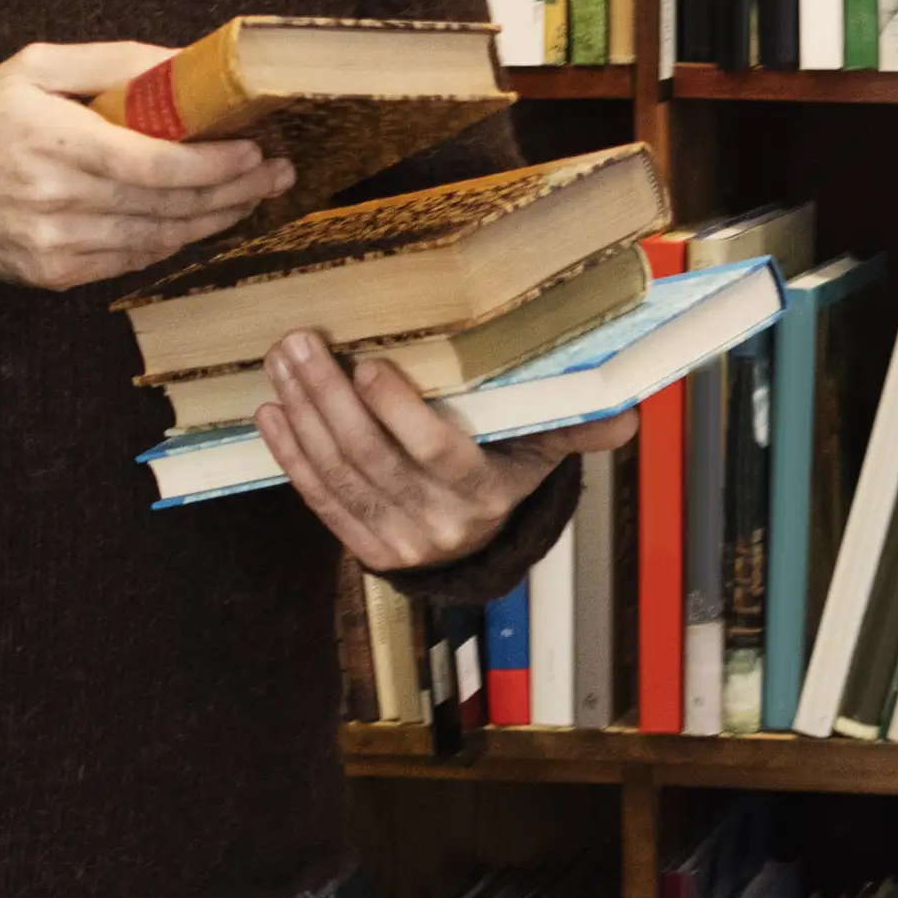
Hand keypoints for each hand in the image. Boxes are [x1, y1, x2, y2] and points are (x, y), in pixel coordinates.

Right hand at [0, 41, 288, 292]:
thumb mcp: (36, 67)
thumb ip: (114, 62)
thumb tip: (187, 63)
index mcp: (50, 139)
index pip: (151, 164)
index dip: (210, 164)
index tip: (252, 149)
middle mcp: (54, 198)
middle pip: (166, 204)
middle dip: (233, 190)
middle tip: (275, 172)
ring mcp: (55, 243)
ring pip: (159, 238)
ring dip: (215, 219)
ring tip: (253, 195)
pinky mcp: (57, 274)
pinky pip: (134, 260)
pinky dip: (175, 239)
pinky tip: (202, 219)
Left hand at [258, 336, 628, 578]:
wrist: (479, 554)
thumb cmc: (507, 478)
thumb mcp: (545, 453)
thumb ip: (576, 426)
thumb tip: (626, 412)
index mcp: (485, 495)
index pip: (437, 453)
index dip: (399, 412)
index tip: (369, 364)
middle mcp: (437, 524)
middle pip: (373, 459)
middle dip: (328, 398)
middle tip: (301, 344)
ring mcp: (396, 541)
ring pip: (339, 475)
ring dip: (303, 415)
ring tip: (282, 362)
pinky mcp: (363, 549)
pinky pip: (319, 501)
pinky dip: (291, 456)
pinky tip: (272, 412)